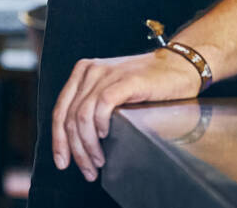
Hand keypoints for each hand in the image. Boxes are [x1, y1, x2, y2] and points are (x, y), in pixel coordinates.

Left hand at [50, 49, 202, 181]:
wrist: (179, 66)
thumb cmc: (149, 83)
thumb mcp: (113, 91)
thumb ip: (95, 106)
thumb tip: (81, 143)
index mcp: (83, 73)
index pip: (61, 110)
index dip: (58, 140)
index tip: (62, 161)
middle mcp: (90, 71)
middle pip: (69, 116)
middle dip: (75, 149)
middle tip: (87, 170)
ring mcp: (107, 74)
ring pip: (83, 115)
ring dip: (88, 144)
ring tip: (98, 161)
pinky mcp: (125, 80)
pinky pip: (103, 105)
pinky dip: (100, 124)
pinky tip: (105, 136)